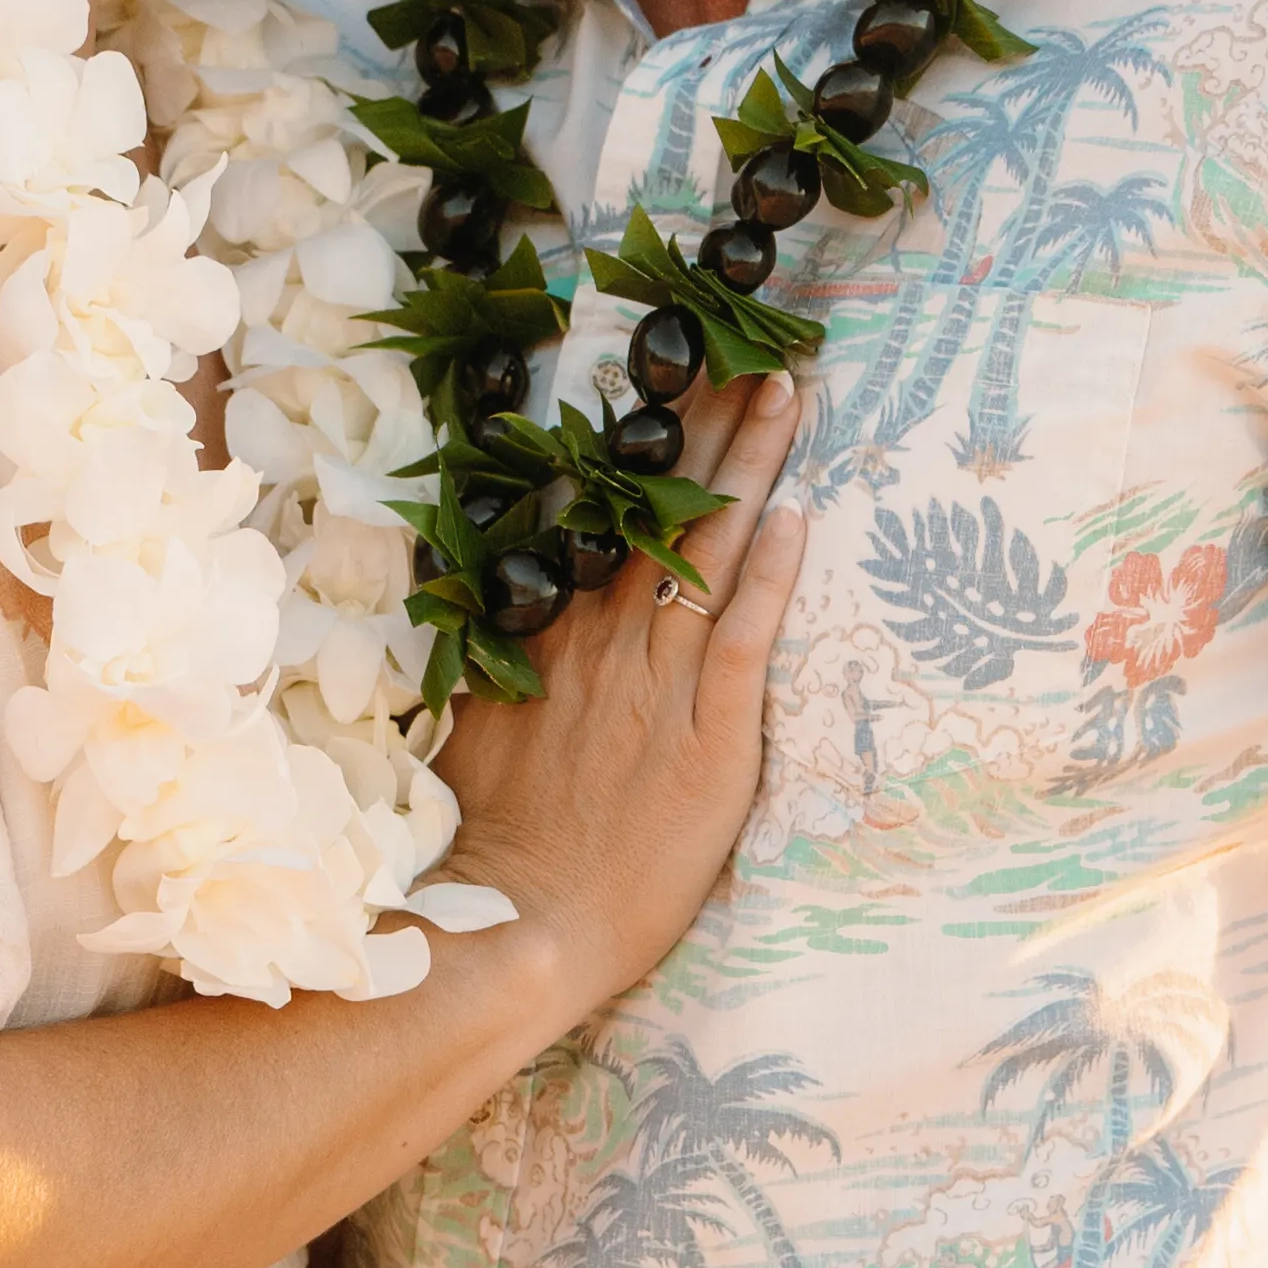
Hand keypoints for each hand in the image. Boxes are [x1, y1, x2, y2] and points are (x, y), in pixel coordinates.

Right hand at [434, 372, 804, 1014]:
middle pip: (659, 507)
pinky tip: (797, 516)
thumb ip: (490, 658)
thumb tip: (472, 597)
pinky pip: (741, 637)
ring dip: (749, 465)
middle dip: (703, 422)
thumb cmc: (488, 844)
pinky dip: (770, 575)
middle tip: (741, 342)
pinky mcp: (708, 735)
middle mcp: (602, 639)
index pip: (597, 511)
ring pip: (707, 549)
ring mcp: (656, 683)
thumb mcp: (469, 726)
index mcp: (547, 633)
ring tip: (783, 389)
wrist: (518, 925)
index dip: (634, 443)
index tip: (661, 373)